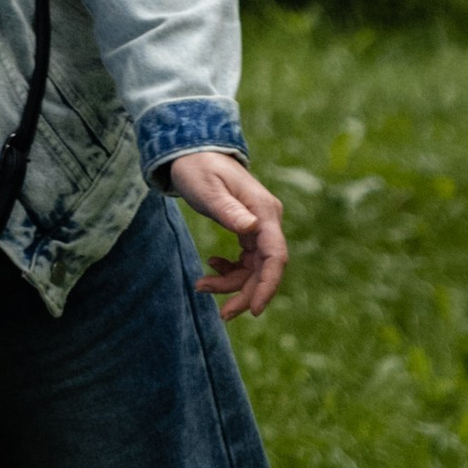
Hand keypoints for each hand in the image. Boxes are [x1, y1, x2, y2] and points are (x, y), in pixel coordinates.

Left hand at [166, 147, 288, 320]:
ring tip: (201, 285)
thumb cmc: (197, 168)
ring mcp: (259, 226)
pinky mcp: (249, 231)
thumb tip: (252, 229)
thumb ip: (228, 210)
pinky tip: (211, 266)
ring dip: (231, 284)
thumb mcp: (207, 189)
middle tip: (222, 314)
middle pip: (266, 269)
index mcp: (263, 212)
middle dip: (246, 294)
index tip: (254, 310)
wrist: (192, 152)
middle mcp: (267, 221)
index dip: (268, 285)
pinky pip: (246, 261)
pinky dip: (229, 271)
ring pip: (254, 269)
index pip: (275, 256)